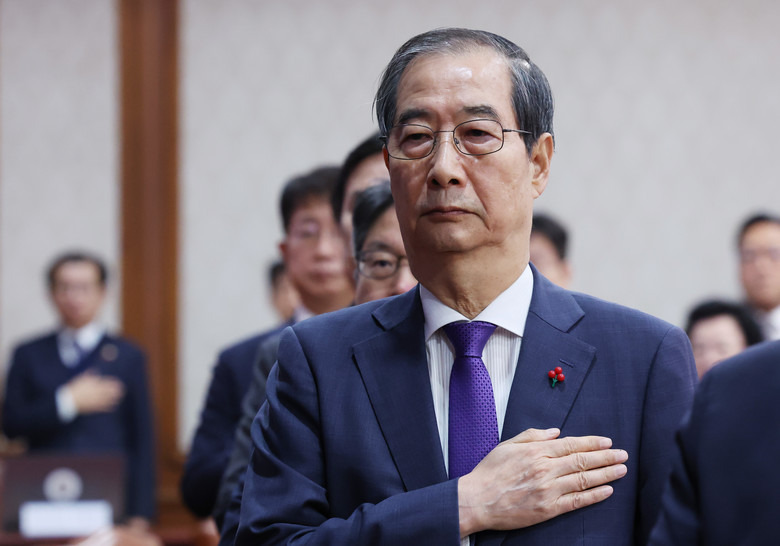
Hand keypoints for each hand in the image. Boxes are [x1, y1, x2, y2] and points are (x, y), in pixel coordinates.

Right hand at [66, 370, 124, 414]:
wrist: (67, 400)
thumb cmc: (74, 388)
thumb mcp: (81, 378)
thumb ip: (89, 374)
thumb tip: (95, 370)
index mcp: (94, 385)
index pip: (107, 383)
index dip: (114, 383)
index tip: (119, 383)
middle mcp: (97, 393)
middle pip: (109, 391)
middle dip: (116, 390)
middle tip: (122, 390)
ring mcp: (95, 401)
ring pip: (108, 400)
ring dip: (114, 398)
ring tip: (119, 397)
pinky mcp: (93, 408)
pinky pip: (103, 408)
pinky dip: (109, 407)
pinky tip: (113, 406)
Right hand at [457, 427, 627, 536]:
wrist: (477, 500)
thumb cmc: (490, 472)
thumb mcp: (508, 445)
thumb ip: (533, 436)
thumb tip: (555, 432)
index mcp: (537, 452)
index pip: (572, 445)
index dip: (592, 443)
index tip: (607, 442)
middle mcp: (546, 469)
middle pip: (583, 461)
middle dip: (606, 457)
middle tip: (622, 454)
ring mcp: (549, 490)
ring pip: (584, 479)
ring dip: (606, 474)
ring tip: (621, 470)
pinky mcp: (548, 509)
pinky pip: (577, 501)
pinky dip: (594, 495)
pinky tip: (607, 490)